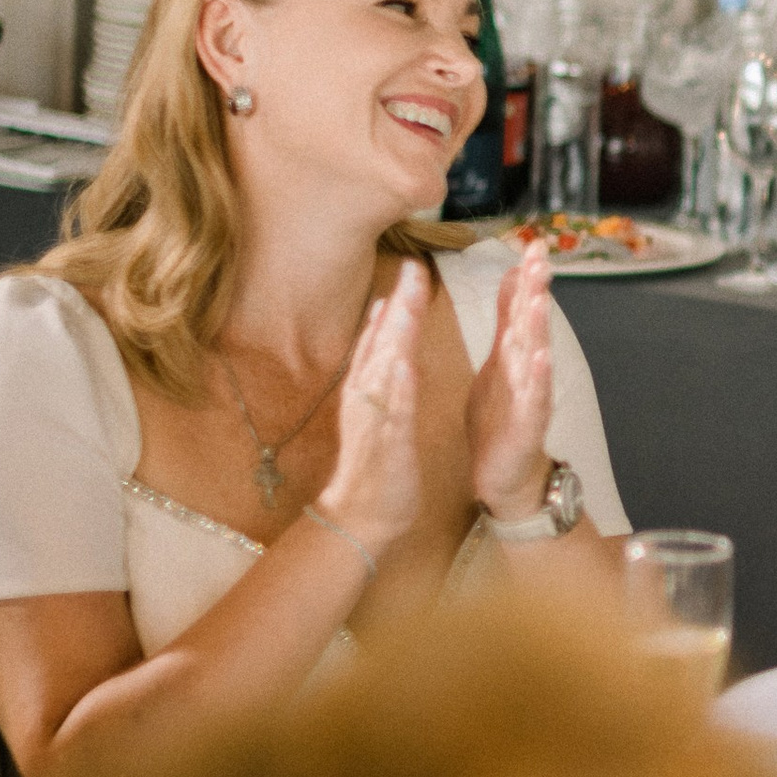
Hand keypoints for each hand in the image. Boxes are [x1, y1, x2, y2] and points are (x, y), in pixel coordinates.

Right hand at [322, 265, 428, 555]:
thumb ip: (378, 355)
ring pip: (384, 371)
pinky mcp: (386, 445)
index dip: (399, 299)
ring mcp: (374, 419)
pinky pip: (391, 413)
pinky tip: (404, 364)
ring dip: (395, 336)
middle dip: (399, 305)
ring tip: (407, 303)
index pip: (384, 334)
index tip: (413, 265)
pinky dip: (396, 388)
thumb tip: (381, 312)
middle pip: (382, 343)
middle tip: (412, 268)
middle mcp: (367, 394)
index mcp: (370, 382)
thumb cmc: (375, 454)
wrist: (362, 511)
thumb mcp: (378, 396)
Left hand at [469, 238, 556, 521]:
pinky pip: (535, 400)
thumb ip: (507, 321)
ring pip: (535, 356)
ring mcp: (529, 396)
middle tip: (542, 258)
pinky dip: (539, 379)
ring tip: (539, 299)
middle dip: (537, 290)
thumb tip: (515, 276)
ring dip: (539, 327)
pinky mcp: (527, 425)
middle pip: (532, 324)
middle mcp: (526, 370)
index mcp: (513, 354)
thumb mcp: (498, 361)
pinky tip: (543, 359)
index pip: (521, 307)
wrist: (504, 476)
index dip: (527, 276)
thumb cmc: (499, 419)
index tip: (532, 243)